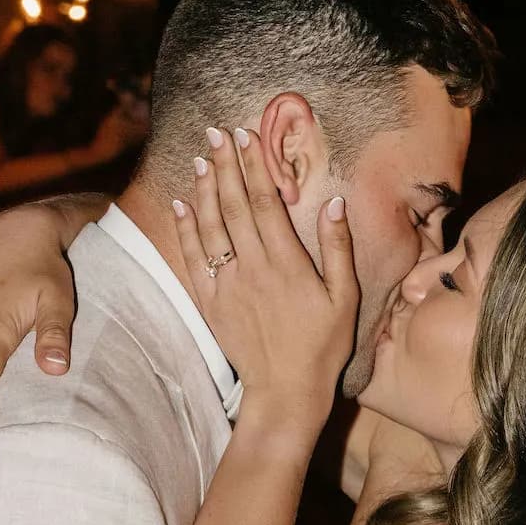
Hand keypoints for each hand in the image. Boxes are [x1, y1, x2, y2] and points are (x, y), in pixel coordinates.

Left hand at [174, 128, 358, 431]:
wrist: (286, 391)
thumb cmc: (323, 345)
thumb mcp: (344, 298)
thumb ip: (337, 248)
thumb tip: (334, 202)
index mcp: (286, 262)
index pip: (266, 201)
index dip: (253, 165)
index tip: (245, 136)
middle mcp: (253, 267)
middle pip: (234, 205)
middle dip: (225, 165)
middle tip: (216, 132)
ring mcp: (227, 285)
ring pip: (210, 226)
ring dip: (204, 189)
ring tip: (201, 159)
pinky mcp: (210, 302)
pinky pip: (193, 258)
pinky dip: (185, 229)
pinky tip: (181, 204)